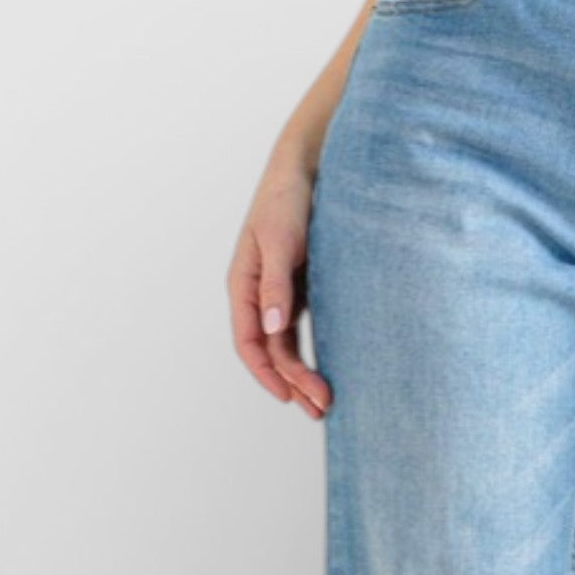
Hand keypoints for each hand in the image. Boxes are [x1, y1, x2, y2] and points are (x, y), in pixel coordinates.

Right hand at [226, 149, 333, 419]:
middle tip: (321, 408)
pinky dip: (313, 349)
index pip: (250, 343)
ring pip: (287, 343)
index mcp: (243, 285)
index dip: (267, 374)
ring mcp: (279, 291)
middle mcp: (258, 294)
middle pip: (271, 350)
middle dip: (292, 381)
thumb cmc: (287, 200)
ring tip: (326, 400)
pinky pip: (302, 327)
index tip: (289, 397)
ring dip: (303, 372)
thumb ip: (276, 284)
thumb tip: (273, 328)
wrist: (307, 167)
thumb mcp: (281, 240)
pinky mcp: (301, 284)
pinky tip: (331, 366)